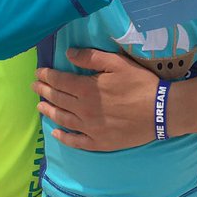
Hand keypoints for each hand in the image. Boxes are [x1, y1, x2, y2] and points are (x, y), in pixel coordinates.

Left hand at [33, 47, 158, 151]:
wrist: (161, 112)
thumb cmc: (140, 84)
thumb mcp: (117, 63)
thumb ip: (91, 57)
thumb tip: (68, 53)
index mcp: (86, 89)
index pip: (59, 81)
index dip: (46, 76)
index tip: (38, 73)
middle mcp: (83, 110)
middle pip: (58, 99)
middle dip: (44, 91)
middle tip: (34, 87)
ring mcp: (89, 129)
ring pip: (62, 120)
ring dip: (49, 112)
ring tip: (40, 106)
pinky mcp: (99, 143)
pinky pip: (75, 142)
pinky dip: (63, 137)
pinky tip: (55, 133)